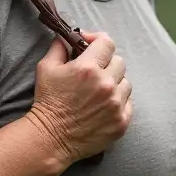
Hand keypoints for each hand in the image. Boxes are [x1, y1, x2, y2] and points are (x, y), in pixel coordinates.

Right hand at [26, 30, 131, 163]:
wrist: (51, 138)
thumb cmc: (47, 102)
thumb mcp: (46, 68)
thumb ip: (59, 47)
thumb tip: (67, 37)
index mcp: (88, 68)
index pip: (107, 43)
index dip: (98, 40)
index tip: (91, 45)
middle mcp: (106, 84)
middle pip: (119, 61)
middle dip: (106, 63)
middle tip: (94, 71)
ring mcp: (116, 104)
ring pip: (126, 82)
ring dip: (114, 83)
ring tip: (99, 91)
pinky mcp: (122, 121)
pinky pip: (129, 103)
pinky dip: (119, 101)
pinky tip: (104, 105)